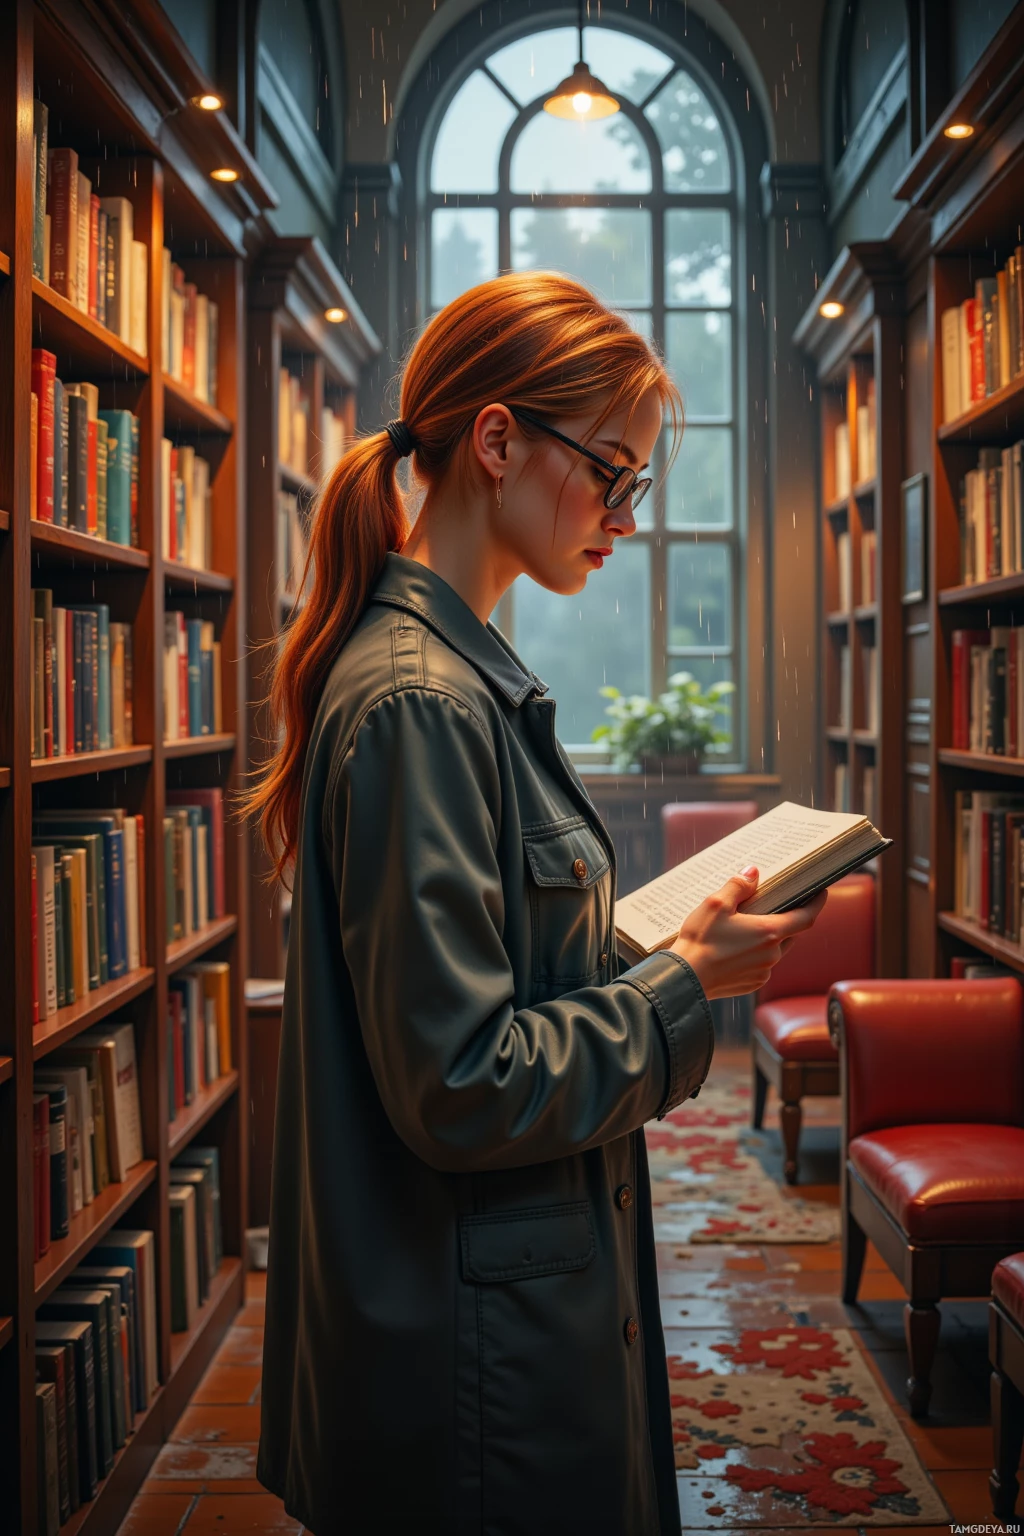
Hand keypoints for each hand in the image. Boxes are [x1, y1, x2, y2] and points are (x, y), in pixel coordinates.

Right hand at [670, 865, 826, 1000]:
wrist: (685, 979)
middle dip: (785, 920)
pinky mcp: (752, 984)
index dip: (817, 904)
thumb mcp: (715, 904)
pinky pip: (762, 966)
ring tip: (746, 928)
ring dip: (768, 939)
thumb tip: (753, 873)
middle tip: (772, 907)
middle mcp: (772, 954)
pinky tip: (735, 950)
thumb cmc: (700, 941)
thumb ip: (738, 886)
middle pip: (789, 933)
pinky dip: (755, 955)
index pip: (806, 917)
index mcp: (768, 932)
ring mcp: (763, 972)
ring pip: (775, 950)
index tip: (822, 893)